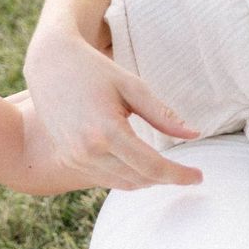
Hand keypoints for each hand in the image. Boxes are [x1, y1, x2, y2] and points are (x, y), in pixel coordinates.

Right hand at [22, 28, 203, 190]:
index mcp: (107, 132)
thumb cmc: (95, 70)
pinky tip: (141, 166)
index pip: (152, 166)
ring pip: (122, 183)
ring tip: (168, 170)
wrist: (50, 64)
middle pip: (139, 179)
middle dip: (166, 179)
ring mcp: (75, 158)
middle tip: (188, 173)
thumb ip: (163, 116)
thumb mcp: (133, 87)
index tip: (199, 176)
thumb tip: (194, 134)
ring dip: (148, 181)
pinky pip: (105, 178)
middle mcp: (88, 151)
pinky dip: (127, 176)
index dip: (179, 175)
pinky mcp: (68, 159)